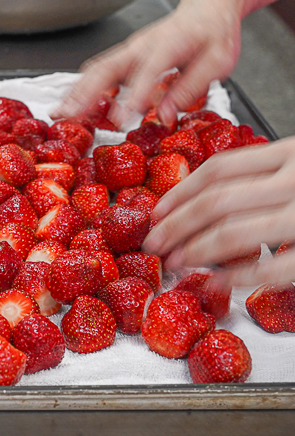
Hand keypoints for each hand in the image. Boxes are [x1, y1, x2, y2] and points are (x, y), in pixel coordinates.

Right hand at [54, 0, 242, 126]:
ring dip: (75, 92)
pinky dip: (81, 88)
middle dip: (83, 94)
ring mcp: (128, 50)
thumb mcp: (217, 63)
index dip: (132, 97)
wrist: (206, 8)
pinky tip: (71, 104)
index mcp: (168, 45)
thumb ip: (190, 89)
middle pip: (106, 69)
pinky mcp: (123, 56)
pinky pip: (98, 71)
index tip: (120, 120)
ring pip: (95, 70)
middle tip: (67, 115)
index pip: (147, 73)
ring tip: (59, 112)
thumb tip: (165, 116)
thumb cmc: (213, 34)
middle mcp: (140, 46)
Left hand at [142, 137, 294, 286]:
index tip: (157, 212)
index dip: (180, 192)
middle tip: (154, 243)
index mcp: (290, 153)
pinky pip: (272, 267)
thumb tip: (209, 199)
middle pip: (216, 200)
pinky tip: (217, 282)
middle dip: (176, 225)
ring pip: (234, 231)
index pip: (219, 170)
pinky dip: (238, 277)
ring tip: (174, 262)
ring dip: (195, 250)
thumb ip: (267, 175)